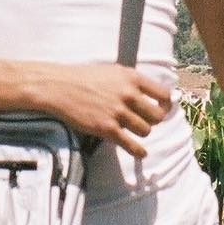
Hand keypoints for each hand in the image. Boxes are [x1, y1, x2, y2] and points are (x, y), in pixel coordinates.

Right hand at [42, 64, 172, 158]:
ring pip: (146, 130)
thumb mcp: (112, 71)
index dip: (165, 105)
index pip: (163, 94)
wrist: (58, 86)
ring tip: (134, 132)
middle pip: (157, 116)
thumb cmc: (83, 78)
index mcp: (132, 78)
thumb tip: (148, 94)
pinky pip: (131, 144)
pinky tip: (141, 153)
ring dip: (141, 133)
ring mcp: (117, 112)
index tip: (162, 110)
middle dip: (153, 121)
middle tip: (145, 122)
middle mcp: (128, 94)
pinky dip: (138, 151)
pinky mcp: (106, 128)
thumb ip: (131, 82)